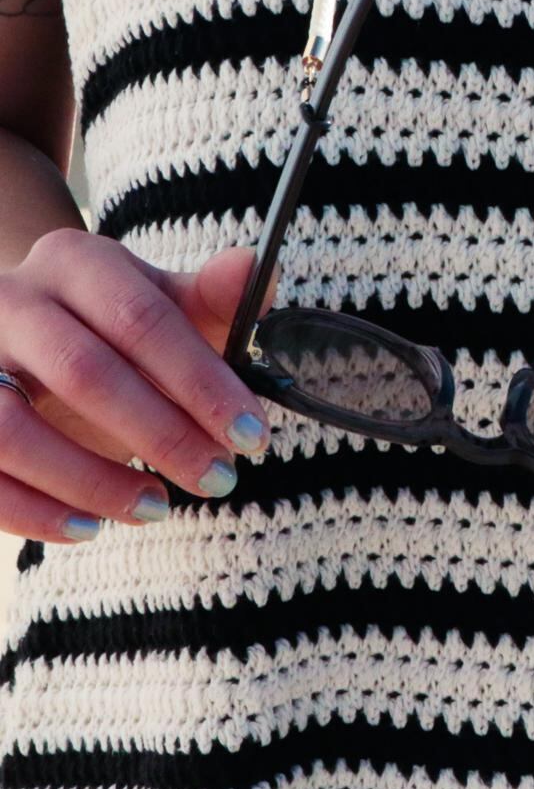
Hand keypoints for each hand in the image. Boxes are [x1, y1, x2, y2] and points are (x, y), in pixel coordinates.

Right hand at [0, 230, 278, 544]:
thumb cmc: (110, 326)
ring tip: (158, 507)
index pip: (143, 318)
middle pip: (85, 372)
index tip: (251, 434)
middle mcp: (11, 300)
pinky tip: (89, 527)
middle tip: (218, 478)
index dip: (200, 380)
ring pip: (14, 428)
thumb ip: (211, 296)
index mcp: (74, 261)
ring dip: (93, 479)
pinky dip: (33, 510)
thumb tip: (255, 269)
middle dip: (162, 434)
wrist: (26, 337)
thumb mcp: (161, 303)